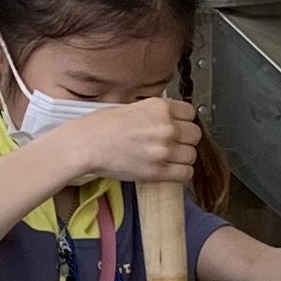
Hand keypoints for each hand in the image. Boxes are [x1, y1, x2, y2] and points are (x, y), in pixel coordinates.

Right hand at [58, 96, 204, 188]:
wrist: (86, 145)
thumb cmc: (100, 126)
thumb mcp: (132, 107)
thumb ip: (155, 113)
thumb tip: (169, 119)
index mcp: (160, 107)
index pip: (191, 113)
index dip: (183, 121)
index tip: (177, 126)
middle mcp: (166, 127)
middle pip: (195, 135)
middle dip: (185, 139)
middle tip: (173, 143)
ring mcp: (164, 150)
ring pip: (192, 155)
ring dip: (183, 157)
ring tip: (169, 158)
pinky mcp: (158, 171)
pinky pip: (185, 173)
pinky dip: (180, 173)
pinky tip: (170, 170)